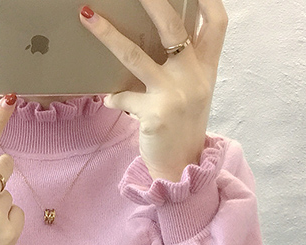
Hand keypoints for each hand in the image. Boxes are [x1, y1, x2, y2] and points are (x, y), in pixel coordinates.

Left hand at [79, 0, 227, 181]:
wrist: (181, 167)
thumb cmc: (182, 127)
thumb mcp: (192, 92)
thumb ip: (182, 65)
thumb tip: (150, 37)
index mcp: (206, 68)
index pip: (217, 23)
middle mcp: (193, 77)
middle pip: (174, 28)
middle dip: (153, 1)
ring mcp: (174, 95)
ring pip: (135, 56)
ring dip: (108, 35)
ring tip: (88, 16)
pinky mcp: (154, 114)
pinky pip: (124, 96)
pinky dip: (114, 97)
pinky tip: (111, 100)